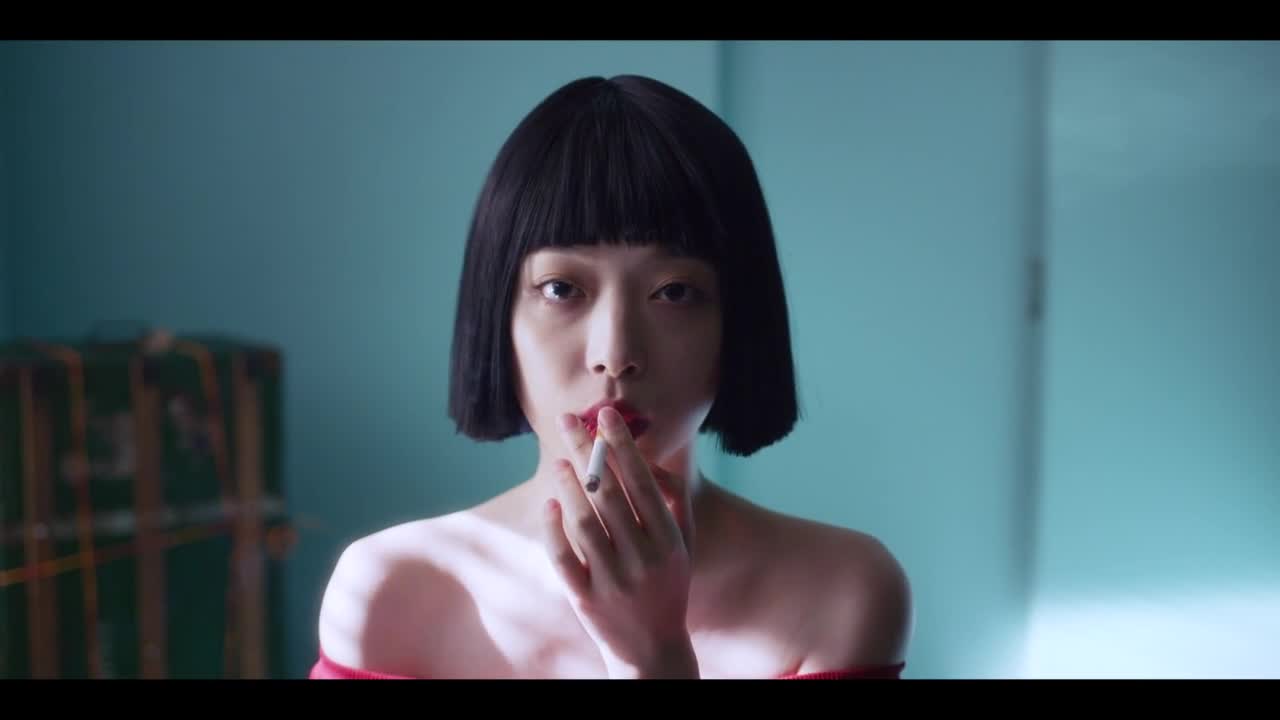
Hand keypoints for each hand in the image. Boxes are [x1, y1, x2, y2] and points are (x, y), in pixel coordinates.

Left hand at [541, 406, 698, 678]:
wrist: (653, 651)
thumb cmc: (667, 585)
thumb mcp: (682, 544)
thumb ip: (673, 500)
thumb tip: (654, 454)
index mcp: (668, 540)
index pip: (642, 482)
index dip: (622, 446)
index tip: (605, 415)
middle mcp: (643, 558)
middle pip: (609, 494)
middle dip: (587, 452)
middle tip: (567, 421)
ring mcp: (613, 580)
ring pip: (585, 523)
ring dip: (569, 486)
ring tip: (559, 459)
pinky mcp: (585, 599)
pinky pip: (564, 559)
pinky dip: (554, 530)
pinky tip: (549, 504)